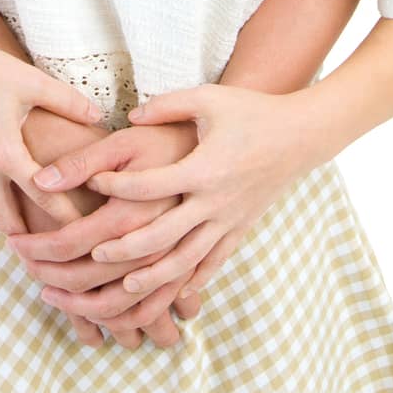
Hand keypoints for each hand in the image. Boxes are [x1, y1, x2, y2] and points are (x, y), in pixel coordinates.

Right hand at [0, 37, 105, 236]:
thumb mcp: (31, 81)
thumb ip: (67, 101)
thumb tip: (97, 115)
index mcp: (4, 154)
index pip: (42, 196)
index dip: (66, 216)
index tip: (83, 232)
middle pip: (8, 223)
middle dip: (30, 235)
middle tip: (54, 240)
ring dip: (10, 209)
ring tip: (34, 213)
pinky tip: (6, 173)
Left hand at [7, 121, 205, 335]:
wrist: (262, 134)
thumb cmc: (183, 130)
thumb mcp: (129, 137)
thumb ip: (84, 160)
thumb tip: (40, 180)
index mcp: (138, 205)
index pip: (76, 239)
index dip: (40, 246)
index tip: (13, 244)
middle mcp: (163, 236)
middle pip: (100, 278)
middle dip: (58, 282)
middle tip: (30, 277)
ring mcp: (190, 251)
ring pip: (136, 300)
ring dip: (94, 308)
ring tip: (62, 300)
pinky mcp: (212, 254)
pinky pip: (173, 296)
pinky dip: (142, 310)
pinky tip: (118, 307)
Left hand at [39, 85, 328, 300]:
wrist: (300, 135)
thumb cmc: (250, 111)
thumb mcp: (208, 98)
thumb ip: (167, 105)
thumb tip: (129, 114)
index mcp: (203, 168)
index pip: (150, 185)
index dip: (116, 185)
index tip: (92, 183)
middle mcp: (215, 202)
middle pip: (163, 236)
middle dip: (126, 249)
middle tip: (94, 253)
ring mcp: (229, 221)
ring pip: (188, 261)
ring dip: (155, 277)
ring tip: (126, 286)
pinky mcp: (240, 231)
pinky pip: (213, 264)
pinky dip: (191, 282)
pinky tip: (169, 294)